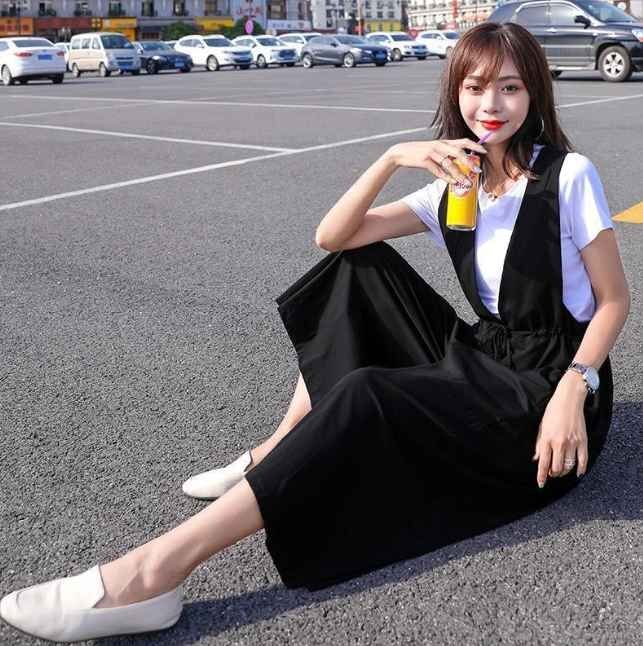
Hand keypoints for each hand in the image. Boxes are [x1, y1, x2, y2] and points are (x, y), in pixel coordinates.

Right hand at [386, 139, 486, 184]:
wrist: (401, 152)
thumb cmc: (419, 152)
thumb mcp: (434, 149)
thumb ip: (446, 152)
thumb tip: (459, 159)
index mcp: (444, 142)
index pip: (463, 142)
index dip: (475, 146)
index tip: (484, 151)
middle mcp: (440, 146)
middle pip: (459, 152)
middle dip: (470, 162)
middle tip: (477, 171)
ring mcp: (432, 153)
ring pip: (449, 164)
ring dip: (459, 174)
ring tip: (466, 182)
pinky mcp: (425, 161)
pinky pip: (438, 171)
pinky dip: (446, 177)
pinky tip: (453, 183)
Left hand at [532, 372, 588, 487]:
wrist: (569, 400)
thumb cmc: (553, 411)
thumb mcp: (542, 427)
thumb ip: (539, 444)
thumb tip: (537, 459)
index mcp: (547, 439)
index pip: (543, 463)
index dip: (542, 476)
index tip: (541, 484)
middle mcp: (559, 443)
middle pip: (556, 468)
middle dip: (553, 474)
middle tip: (551, 474)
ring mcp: (572, 443)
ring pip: (569, 466)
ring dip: (564, 472)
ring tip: (560, 472)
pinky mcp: (583, 441)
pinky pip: (583, 460)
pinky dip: (580, 469)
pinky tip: (578, 473)